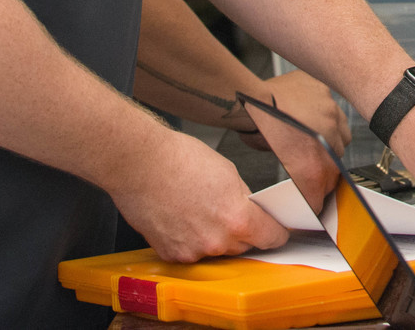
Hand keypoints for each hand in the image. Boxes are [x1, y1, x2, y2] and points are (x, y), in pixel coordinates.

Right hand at [113, 128, 289, 263]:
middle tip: (227, 211)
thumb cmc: (179, 159)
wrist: (139, 165)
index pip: (271, 237)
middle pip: (243, 246)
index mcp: (238, 218)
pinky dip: (190, 240)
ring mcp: (193, 251)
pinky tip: (180, 217)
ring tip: (197, 209)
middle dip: (241, 232)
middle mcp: (217, 241)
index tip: (275, 230)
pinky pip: (191, 252)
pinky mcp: (171, 255)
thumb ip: (242, 198)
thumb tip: (249, 211)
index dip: (275, 232)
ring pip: (216, 250)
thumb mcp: (228, 172)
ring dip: (214, 236)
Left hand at [242, 70, 350, 154]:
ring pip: (336, 112)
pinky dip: (315, 101)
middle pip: (344, 133)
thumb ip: (307, 158)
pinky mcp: (315, 82)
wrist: (253, 102)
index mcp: (327, 133)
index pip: (338, 151)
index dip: (329, 157)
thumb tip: (310, 162)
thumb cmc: (264, 130)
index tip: (322, 158)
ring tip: (310, 123)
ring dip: (328, 119)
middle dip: (333, 140)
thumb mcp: (289, 155)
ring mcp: (325, 95)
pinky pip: (322, 94)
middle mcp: (331, 113)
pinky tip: (301, 104)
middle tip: (317, 143)